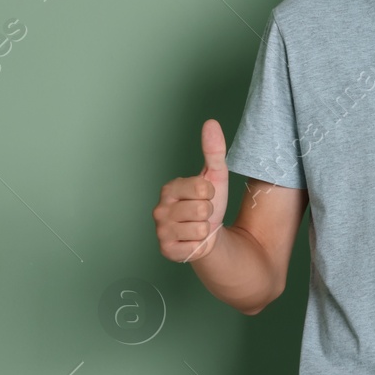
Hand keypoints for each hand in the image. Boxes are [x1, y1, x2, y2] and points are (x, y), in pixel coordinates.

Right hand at [153, 119, 230, 262]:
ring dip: (205, 230)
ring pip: (200, 229)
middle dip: (208, 213)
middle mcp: (159, 209)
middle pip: (202, 209)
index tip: (205, 197)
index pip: (203, 189)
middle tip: (201, 214)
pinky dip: (200, 246)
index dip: (211, 194)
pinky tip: (192, 241)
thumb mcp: (215, 176)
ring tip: (197, 227)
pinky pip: (195, 247)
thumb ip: (213, 150)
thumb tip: (211, 122)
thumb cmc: (209, 203)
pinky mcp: (167, 251)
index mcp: (170, 188)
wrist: (207, 235)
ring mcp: (161, 231)